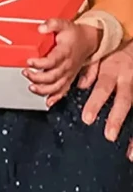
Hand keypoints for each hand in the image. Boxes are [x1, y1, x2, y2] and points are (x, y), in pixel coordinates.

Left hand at [24, 20, 100, 107]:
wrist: (89, 42)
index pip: (52, 61)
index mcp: (65, 52)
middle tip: (26, 73)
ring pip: (57, 86)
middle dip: (37, 77)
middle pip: (52, 76)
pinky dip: (56, 98)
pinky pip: (64, 91)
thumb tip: (40, 28)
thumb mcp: (63, 24)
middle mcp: (67, 66)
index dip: (40, 63)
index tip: (29, 62)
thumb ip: (52, 24)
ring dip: (43, 89)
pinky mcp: (70, 78)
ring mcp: (69, 74)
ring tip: (31, 87)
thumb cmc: (74, 34)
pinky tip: (47, 102)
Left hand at [80, 43, 132, 158]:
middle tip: (109, 135)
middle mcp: (128, 81)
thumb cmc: (117, 56)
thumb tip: (79, 85)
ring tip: (131, 152)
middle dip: (117, 119)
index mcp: (113, 71)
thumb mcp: (101, 57)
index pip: (102, 88)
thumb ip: (90, 70)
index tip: (87, 119)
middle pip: (124, 101)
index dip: (95, 103)